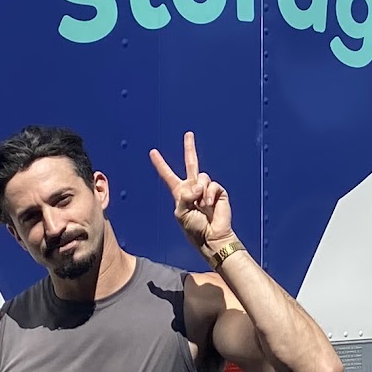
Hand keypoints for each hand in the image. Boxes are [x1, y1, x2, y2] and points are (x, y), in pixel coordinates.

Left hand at [150, 132, 233, 258]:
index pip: (168, 175)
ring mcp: (206, 189)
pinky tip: (209, 206)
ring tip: (202, 205)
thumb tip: (198, 186)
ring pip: (201, 177)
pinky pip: (212, 185)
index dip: (161, 164)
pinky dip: (209, 195)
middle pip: (191, 163)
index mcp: (180, 194)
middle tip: (188, 134)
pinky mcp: (218, 192)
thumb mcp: (181, 212)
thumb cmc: (195, 229)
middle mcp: (193, 189)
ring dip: (200, 191)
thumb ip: (185, 196)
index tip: (153, 152)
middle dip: (189, 148)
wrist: (212, 237)